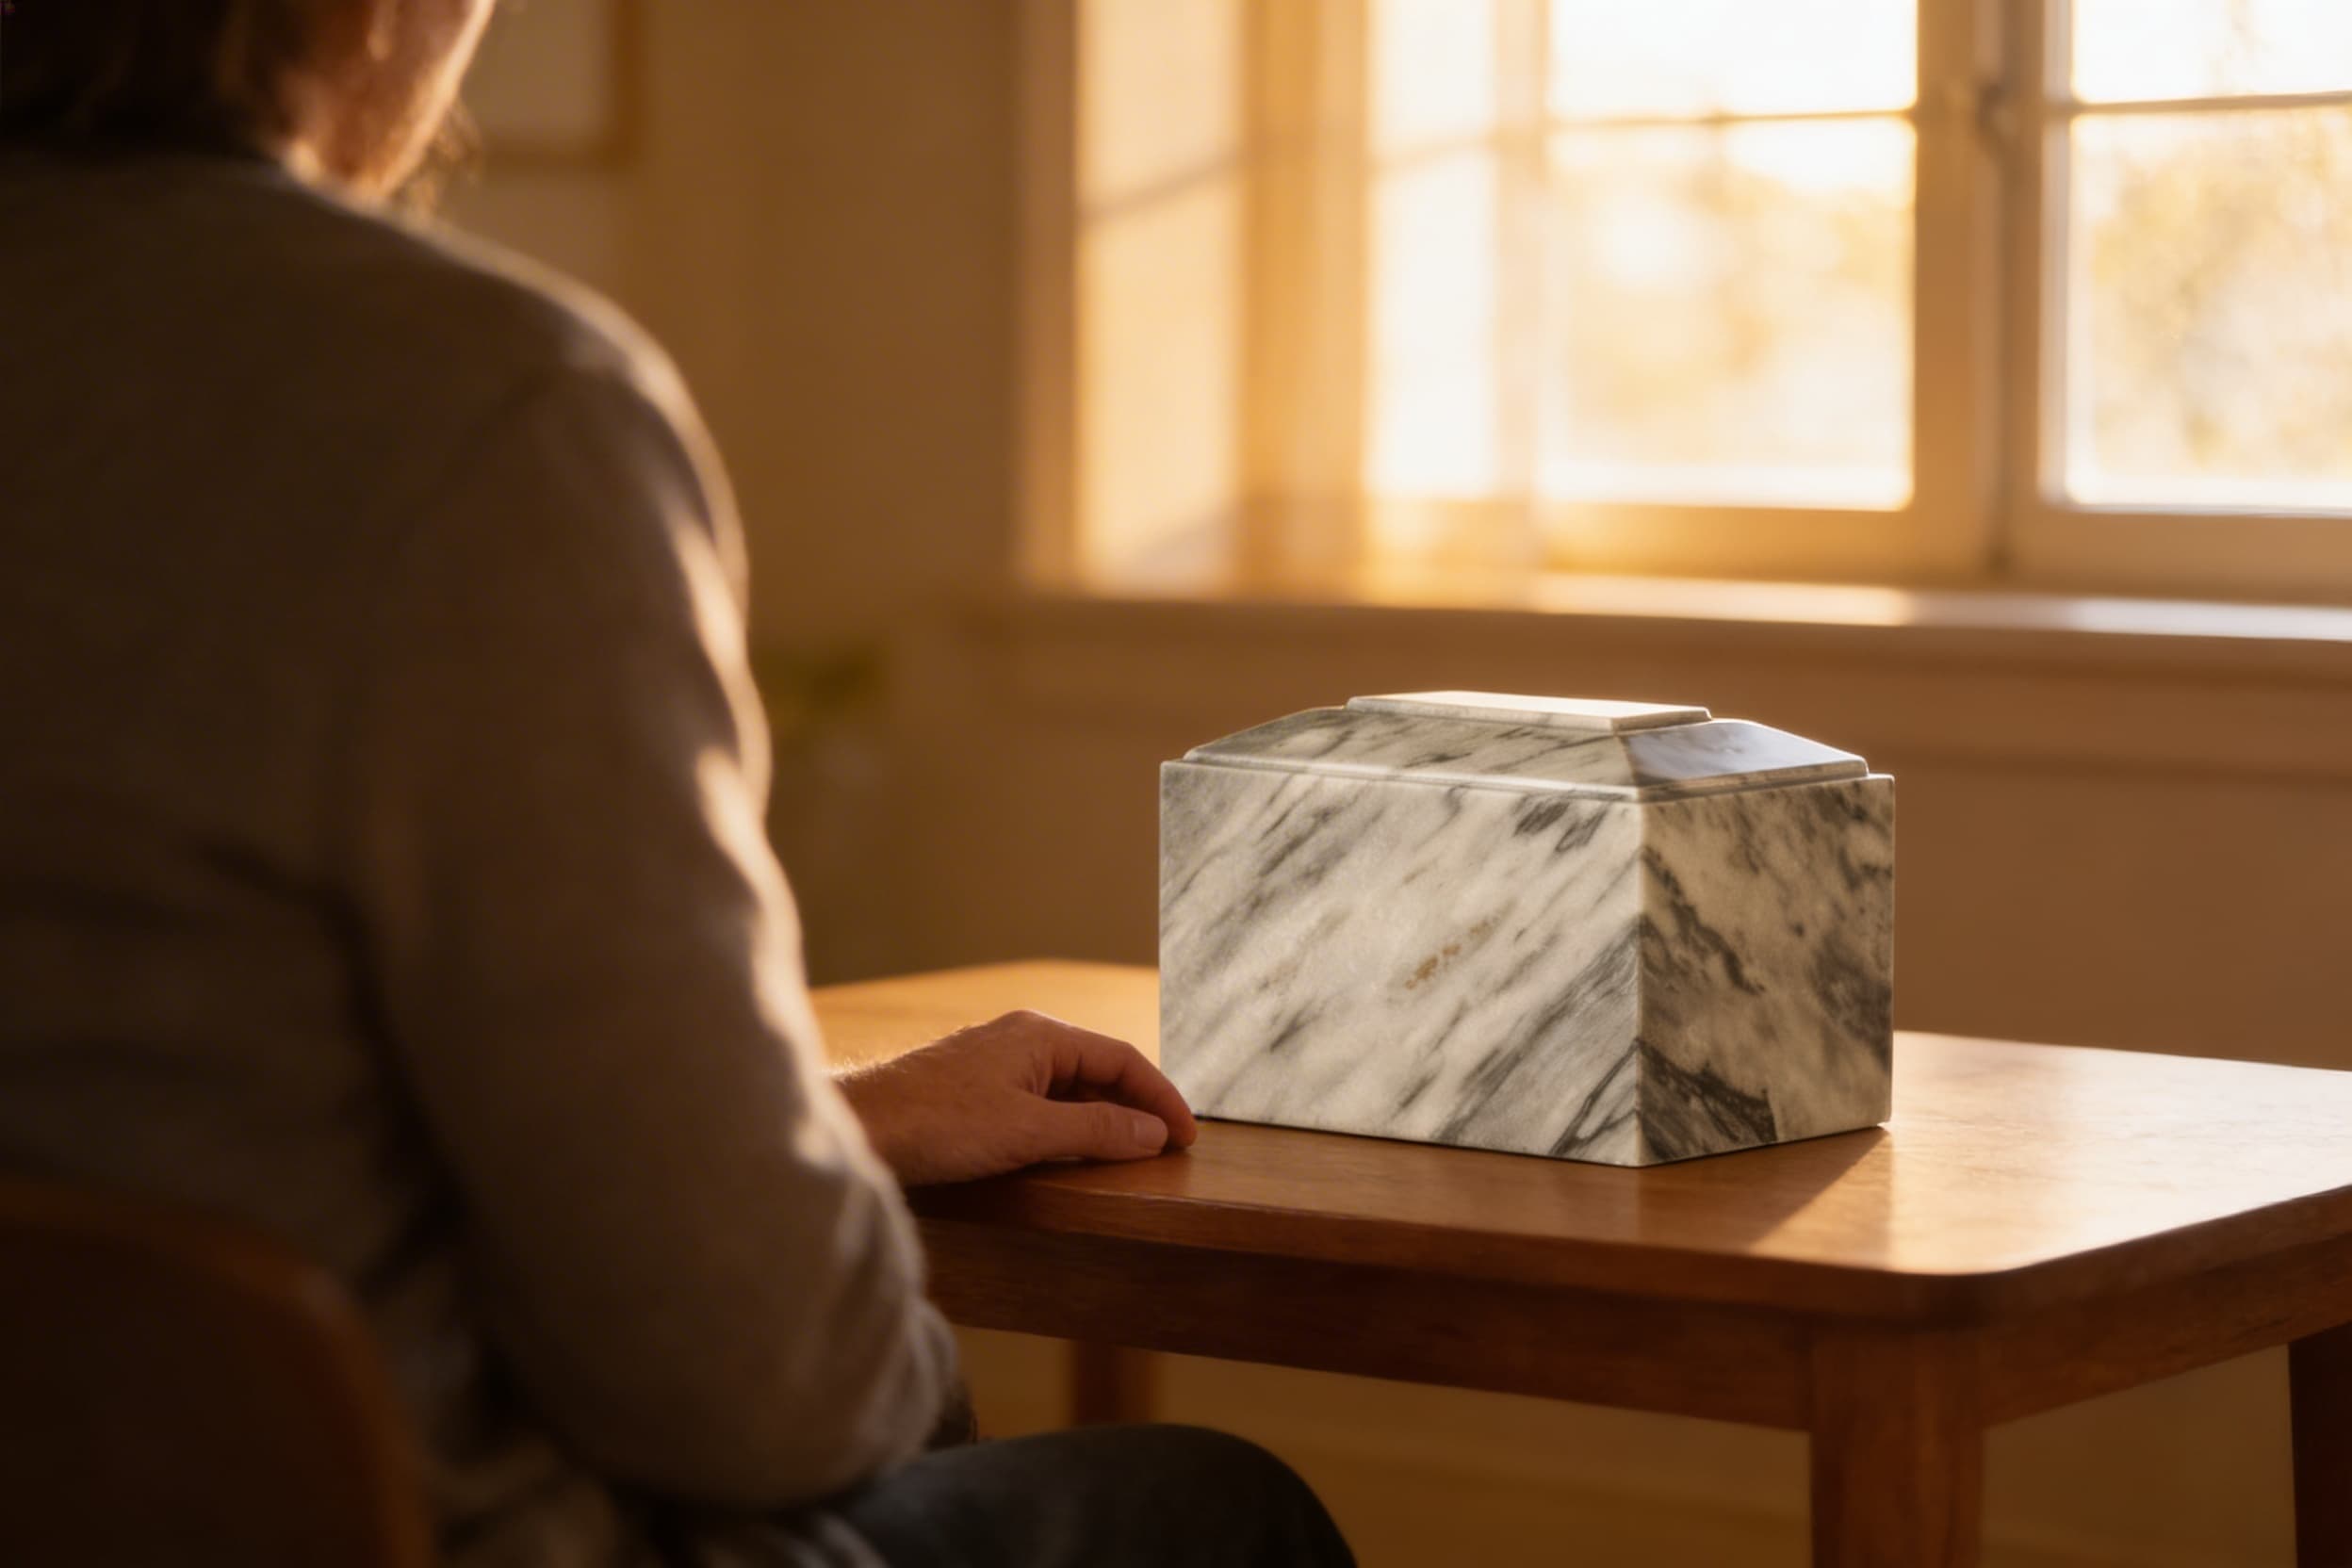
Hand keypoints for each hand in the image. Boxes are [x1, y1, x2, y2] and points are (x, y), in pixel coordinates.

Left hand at [835, 1010, 1199, 1186]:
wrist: (859, 1127)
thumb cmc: (937, 1123)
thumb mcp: (1027, 1131)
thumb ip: (1094, 1129)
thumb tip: (1152, 1132)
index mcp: (1040, 1035)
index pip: (1121, 1059)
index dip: (1160, 1098)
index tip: (1187, 1136)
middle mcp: (1020, 1038)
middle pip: (1096, 1068)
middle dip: (1135, 1105)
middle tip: (1167, 1147)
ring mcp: (995, 1061)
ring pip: (1066, 1085)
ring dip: (1101, 1116)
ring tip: (1129, 1151)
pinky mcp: (973, 1087)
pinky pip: (1039, 1099)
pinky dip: (1067, 1122)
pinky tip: (1070, 1149)